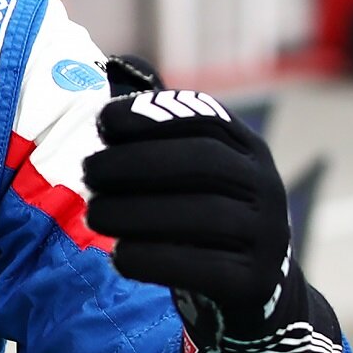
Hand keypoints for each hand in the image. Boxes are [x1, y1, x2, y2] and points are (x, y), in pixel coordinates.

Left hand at [81, 90, 287, 330]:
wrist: (254, 290)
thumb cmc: (204, 215)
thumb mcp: (192, 167)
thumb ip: (158, 123)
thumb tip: (115, 63)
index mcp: (247, 148)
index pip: (205, 118)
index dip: (151, 116)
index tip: (102, 122)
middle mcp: (265, 185)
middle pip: (202, 162)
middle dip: (135, 163)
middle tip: (87, 172)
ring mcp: (265, 234)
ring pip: (201, 215)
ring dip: (135, 213)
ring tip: (94, 215)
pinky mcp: (252, 281)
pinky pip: (202, 268)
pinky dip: (154, 260)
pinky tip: (118, 256)